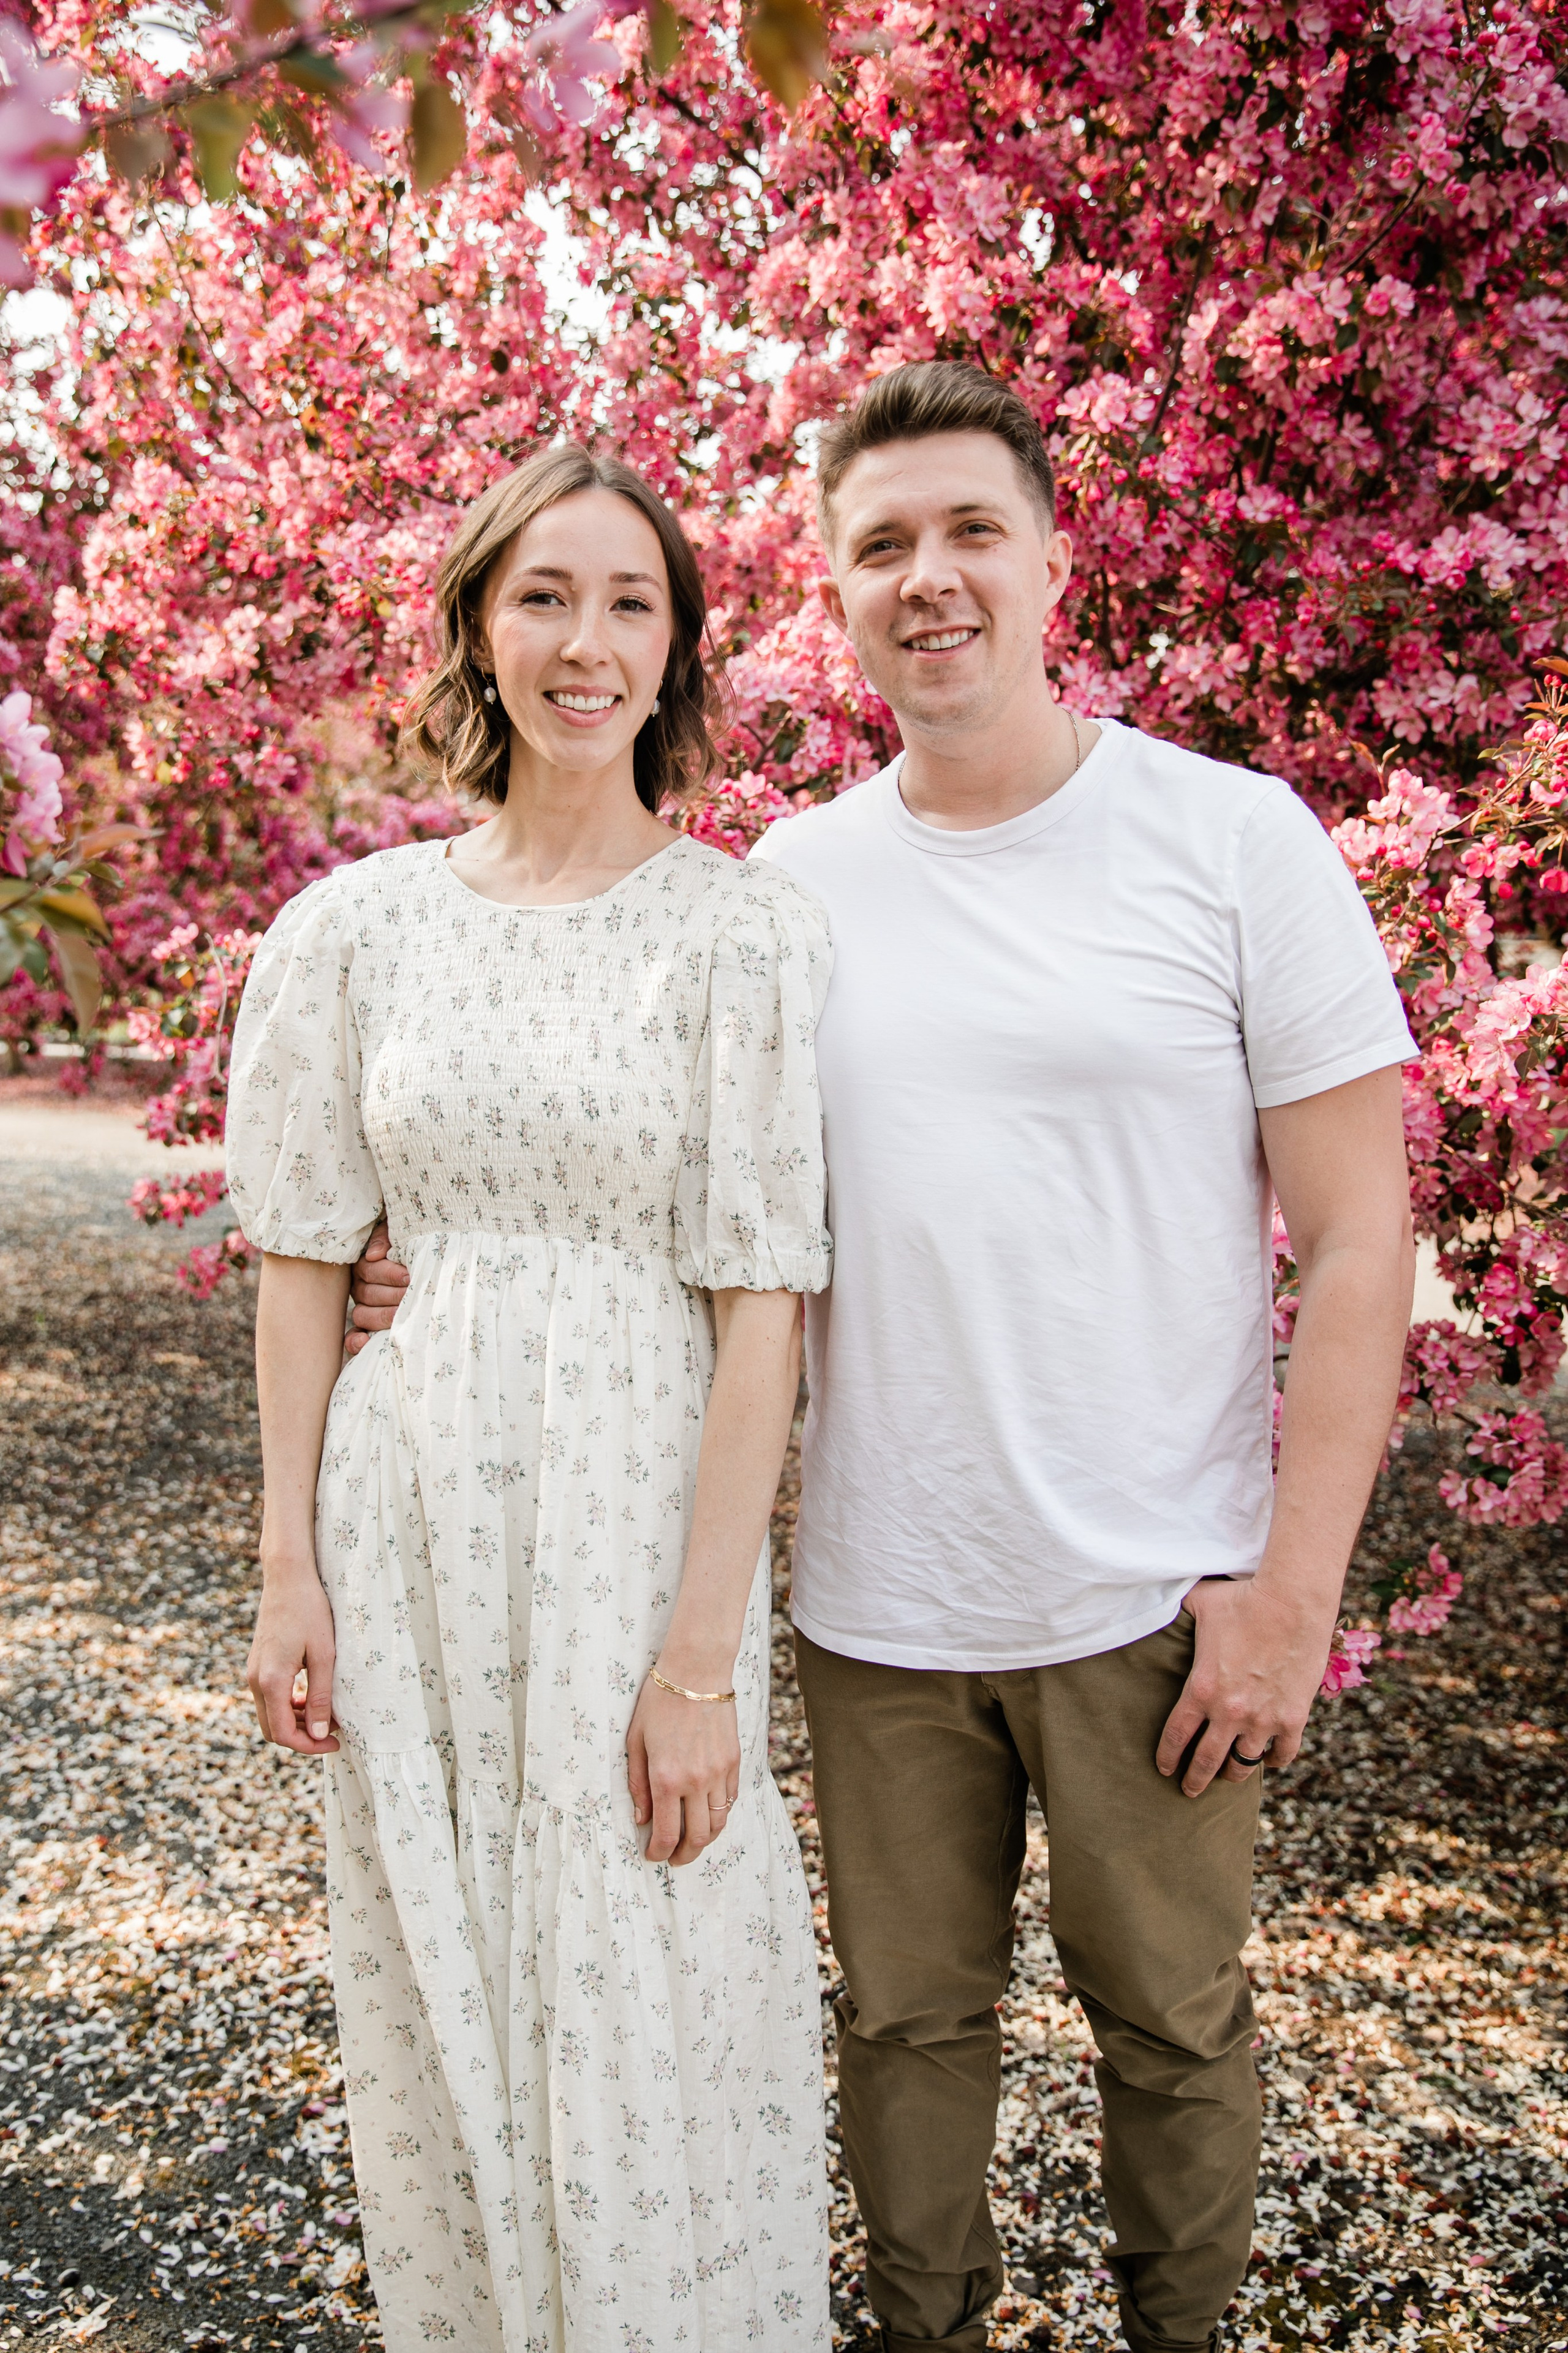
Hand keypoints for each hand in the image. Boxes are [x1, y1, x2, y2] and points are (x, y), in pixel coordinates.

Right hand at [247, 1562, 339, 1753]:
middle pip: (273, 1730)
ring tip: (327, 1713)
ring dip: (296, 1721)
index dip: (310, 1746)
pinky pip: (269, 1698)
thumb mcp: (324, 1655)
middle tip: (333, 1731)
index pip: (284, 1734)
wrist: (288, 1577)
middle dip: (303, 1737)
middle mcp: (256, 1680)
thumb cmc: (310, 1611)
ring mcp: (254, 1672)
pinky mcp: (258, 1664)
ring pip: (270, 1715)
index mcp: (271, 1681)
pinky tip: (311, 1697)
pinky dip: (288, 1706)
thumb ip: (321, 1697)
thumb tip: (321, 1734)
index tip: (336, 1742)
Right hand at [345, 1222, 407, 1358]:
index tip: (409, 1276)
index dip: (389, 1274)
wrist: (424, 1259)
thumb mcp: (396, 1234)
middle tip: (413, 1296)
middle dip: (394, 1295)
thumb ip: (385, 1238)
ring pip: (363, 1315)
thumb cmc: (411, 1246)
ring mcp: (362, 1308)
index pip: (370, 1271)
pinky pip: (353, 1338)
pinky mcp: (365, 1328)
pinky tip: (365, 1343)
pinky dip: (356, 1342)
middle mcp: (360, 1288)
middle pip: (369, 1294)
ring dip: (383, 1316)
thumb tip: (373, 1255)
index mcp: (366, 1266)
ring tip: (403, 1316)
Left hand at [625, 1669, 740, 1865]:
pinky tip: (706, 1814)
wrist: (696, 1671)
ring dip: (704, 1841)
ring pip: (717, 1824)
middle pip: (696, 1838)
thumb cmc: (659, 1701)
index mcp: (666, 1778)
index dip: (658, 1853)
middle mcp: (695, 1781)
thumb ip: (637, 1784)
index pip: (665, 1834)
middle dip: (683, 1856)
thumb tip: (641, 1818)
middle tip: (674, 1859)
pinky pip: (730, 1801)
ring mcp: (719, 1773)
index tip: (653, 1855)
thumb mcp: (635, 1741)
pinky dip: (719, 1815)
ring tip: (691, 1843)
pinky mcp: (734, 1761)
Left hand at [1155, 1576, 1334, 1797]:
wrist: (1292, 1600)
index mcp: (1201, 1689)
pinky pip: (1282, 1754)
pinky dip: (1274, 1760)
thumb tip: (1158, 1599)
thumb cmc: (1243, 1598)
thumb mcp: (1199, 1604)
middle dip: (1194, 1781)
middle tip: (1189, 1791)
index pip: (1175, 1736)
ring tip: (1227, 1778)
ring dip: (1232, 1775)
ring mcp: (1263, 1719)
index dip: (1167, 1757)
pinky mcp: (1293, 1718)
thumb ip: (1178, 1611)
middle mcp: (1229, 1712)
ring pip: (1243, 1764)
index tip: (1164, 1769)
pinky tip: (1267, 1760)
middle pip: (1206, 1761)